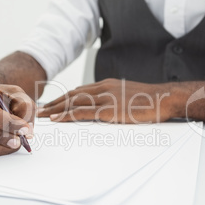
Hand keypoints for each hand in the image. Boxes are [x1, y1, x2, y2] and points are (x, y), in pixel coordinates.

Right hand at [0, 81, 35, 156]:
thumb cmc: (3, 96)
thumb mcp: (18, 95)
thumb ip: (25, 107)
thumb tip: (24, 130)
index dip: (8, 123)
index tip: (24, 129)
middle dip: (0, 138)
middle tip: (18, 140)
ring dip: (2, 146)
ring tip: (15, 139)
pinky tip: (4, 138)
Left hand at [37, 78, 175, 123]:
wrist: (164, 98)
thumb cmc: (149, 100)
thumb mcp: (128, 96)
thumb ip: (114, 99)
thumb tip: (105, 108)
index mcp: (106, 85)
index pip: (79, 91)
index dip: (63, 98)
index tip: (53, 104)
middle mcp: (102, 88)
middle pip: (71, 95)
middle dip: (55, 103)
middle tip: (40, 110)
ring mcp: (105, 98)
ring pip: (73, 102)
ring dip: (55, 109)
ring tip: (42, 116)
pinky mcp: (109, 109)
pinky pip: (82, 112)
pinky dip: (66, 115)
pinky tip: (56, 119)